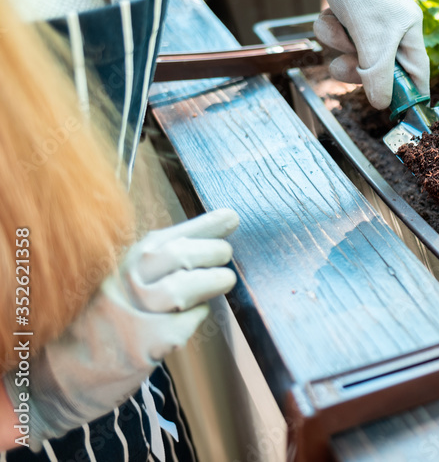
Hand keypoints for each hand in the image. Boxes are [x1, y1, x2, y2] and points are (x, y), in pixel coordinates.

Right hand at [2, 209, 238, 445]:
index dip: (206, 225)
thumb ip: (152, 264)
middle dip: (213, 251)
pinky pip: (183, 325)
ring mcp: (129, 312)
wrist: (49, 380)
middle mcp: (122, 281)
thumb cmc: (93, 328)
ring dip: (213, 282)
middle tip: (225, 256)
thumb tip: (209, 238)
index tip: (231, 217)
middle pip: (181, 254)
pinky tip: (192, 318)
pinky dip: (195, 319)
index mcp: (118, 262)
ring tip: (223, 281)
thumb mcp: (114, 285)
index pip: (168, 235)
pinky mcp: (139, 345)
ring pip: (186, 287)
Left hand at [277, 0, 429, 109]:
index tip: (395, 112)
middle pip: (379, 70)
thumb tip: (382, 104)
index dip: (408, 95)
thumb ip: (378, 73)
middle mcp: (393, 30)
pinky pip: (339, 38)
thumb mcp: (372, 36)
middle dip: (358, 69)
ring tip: (336, 28)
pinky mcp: (351, 16)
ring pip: (354, 54)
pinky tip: (329, 15)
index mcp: (409, 32)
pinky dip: (330, 30)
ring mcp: (370, 23)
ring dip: (339, 45)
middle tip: (345, 64)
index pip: (417, 74)